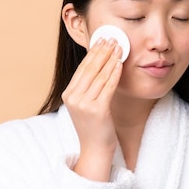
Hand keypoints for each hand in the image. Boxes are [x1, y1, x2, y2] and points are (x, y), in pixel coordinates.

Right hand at [61, 38, 122, 180]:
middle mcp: (73, 97)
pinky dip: (114, 73)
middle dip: (102, 51)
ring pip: (100, 75)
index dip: (93, 52)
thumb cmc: (94, 127)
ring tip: (119, 47)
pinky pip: (108, 86)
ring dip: (111, 58)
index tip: (102, 40)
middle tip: (112, 38)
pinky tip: (120, 63)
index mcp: (68, 94)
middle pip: (90, 68)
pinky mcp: (97, 110)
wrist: (95, 150)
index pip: (82, 68)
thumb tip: (99, 64)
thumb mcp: (86, 104)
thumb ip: (89, 87)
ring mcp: (84, 104)